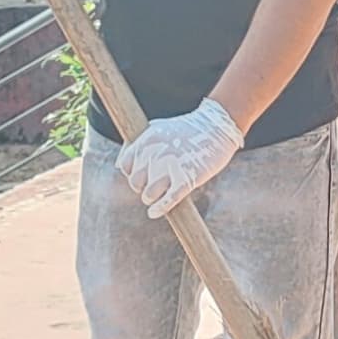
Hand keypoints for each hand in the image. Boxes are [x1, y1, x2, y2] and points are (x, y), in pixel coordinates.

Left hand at [113, 100, 245, 218]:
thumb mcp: (157, 127)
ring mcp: (170, 168)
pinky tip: (154, 212)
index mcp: (145, 141)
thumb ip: (137, 144)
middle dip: (143, 186)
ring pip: (148, 194)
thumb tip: (121, 164)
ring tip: (159, 196)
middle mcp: (154, 154)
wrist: (216, 126)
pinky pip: (167, 201)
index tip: (143, 174)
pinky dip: (159, 209)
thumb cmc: (187, 128)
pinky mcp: (187, 179)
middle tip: (155, 184)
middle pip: (135, 183)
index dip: (132, 173)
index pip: (125, 166)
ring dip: (151, 198)